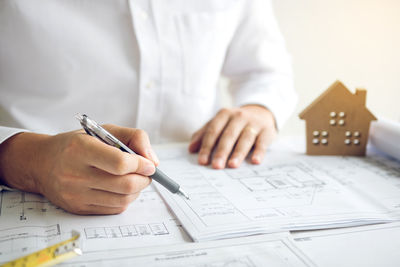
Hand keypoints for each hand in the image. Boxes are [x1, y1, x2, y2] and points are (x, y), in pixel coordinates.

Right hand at [0, 125, 158, 214]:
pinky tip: (123, 189)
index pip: (119, 163)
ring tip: (135, 180)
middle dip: (144, 179)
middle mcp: (75, 173)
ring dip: (137, 191)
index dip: (141, 165)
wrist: (42, 163)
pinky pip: (113, 209)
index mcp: (81, 149)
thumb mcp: (104, 130)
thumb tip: (153, 161)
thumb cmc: (78, 144)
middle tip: (147, 173)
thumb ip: (134, 137)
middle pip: (124, 185)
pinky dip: (126, 200)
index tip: (149, 164)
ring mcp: (75, 194)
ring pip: (122, 200)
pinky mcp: (78, 208)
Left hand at [189, 105, 276, 168]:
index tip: (202, 161)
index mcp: (224, 114)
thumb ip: (203, 134)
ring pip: (245, 138)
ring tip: (232, 165)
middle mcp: (239, 116)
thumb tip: (191, 149)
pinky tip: (255, 161)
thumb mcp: (219, 123)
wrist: (260, 112)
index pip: (213, 131)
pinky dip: (259, 152)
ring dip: (238, 153)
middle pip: (228, 135)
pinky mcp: (267, 131)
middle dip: (221, 152)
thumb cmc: (234, 123)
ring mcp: (254, 123)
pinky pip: (262, 142)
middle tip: (216, 166)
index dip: (207, 146)